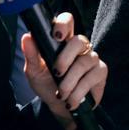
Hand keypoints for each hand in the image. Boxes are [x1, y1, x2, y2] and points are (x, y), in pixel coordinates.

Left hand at [22, 12, 107, 129]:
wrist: (60, 107)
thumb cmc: (47, 84)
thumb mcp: (34, 72)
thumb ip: (31, 55)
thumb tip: (27, 36)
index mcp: (63, 41)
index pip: (67, 21)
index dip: (64, 24)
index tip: (57, 36)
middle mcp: (80, 46)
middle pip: (79, 41)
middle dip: (65, 59)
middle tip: (56, 73)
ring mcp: (92, 58)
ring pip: (83, 63)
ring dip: (69, 82)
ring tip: (61, 94)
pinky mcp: (101, 71)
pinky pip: (91, 77)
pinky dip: (78, 92)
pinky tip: (71, 100)